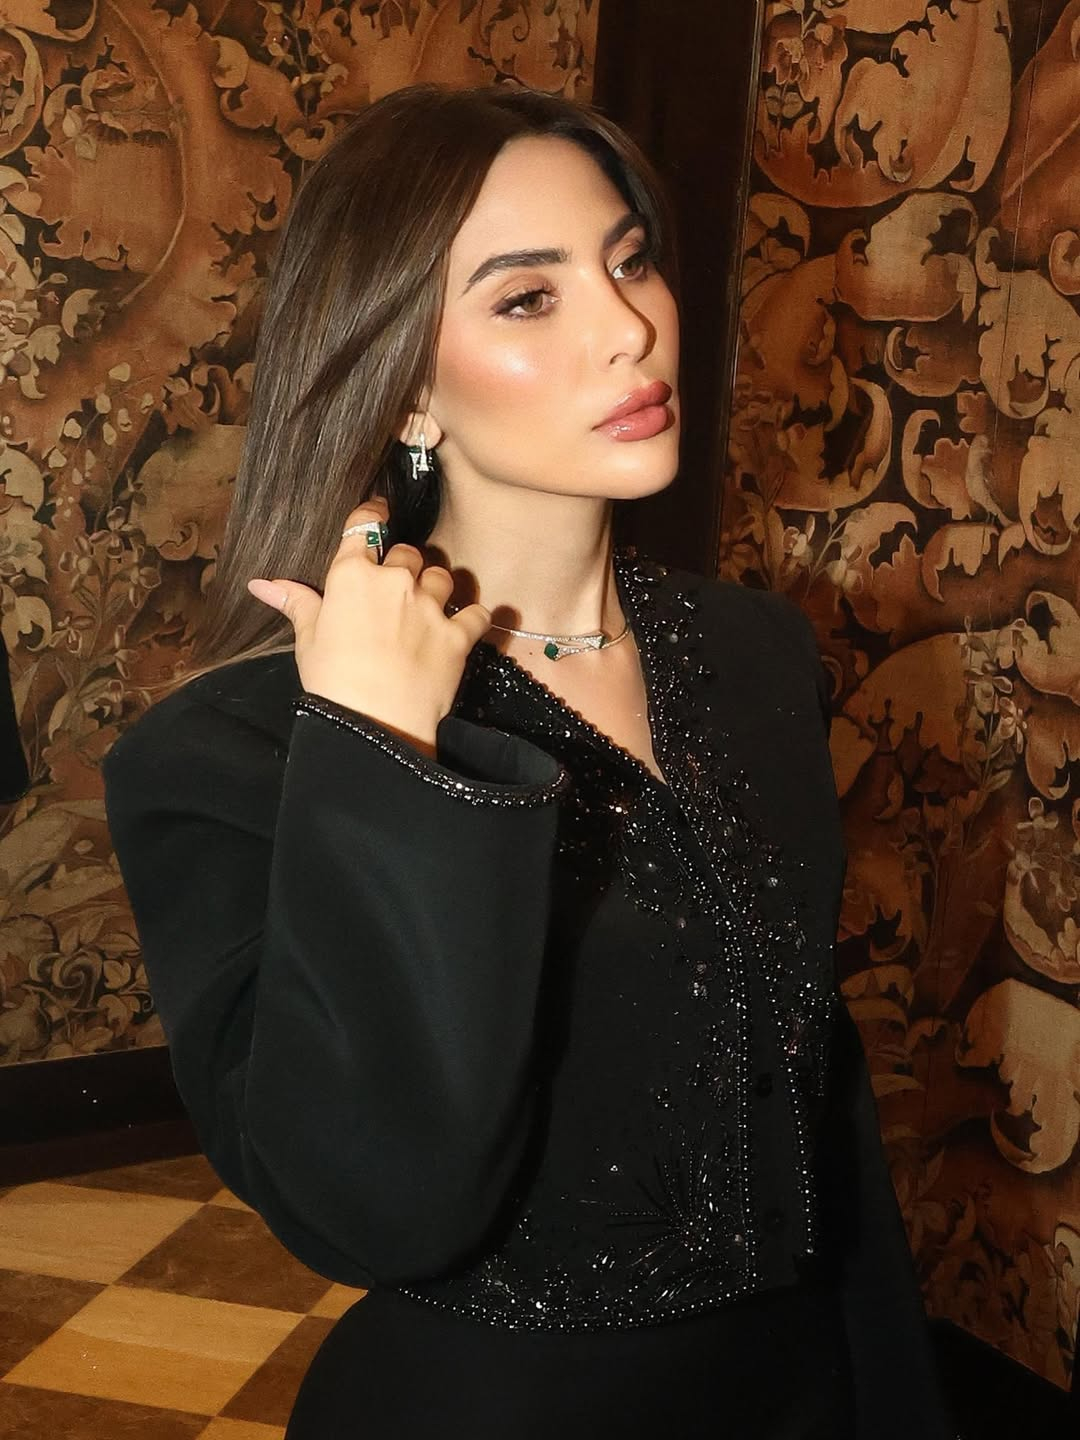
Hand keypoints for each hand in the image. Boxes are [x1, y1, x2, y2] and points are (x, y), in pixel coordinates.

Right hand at [247, 497, 490, 756]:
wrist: (373, 724)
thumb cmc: (331, 680)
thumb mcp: (307, 639)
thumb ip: (295, 602)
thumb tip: (260, 584)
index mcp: (352, 575)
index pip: (363, 527)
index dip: (372, 515)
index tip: (379, 511)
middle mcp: (395, 581)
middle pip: (408, 553)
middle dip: (404, 567)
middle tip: (395, 592)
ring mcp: (430, 606)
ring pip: (442, 576)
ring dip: (436, 587)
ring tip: (427, 608)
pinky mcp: (458, 635)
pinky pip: (476, 613)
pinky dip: (473, 618)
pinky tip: (464, 627)